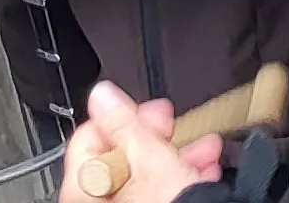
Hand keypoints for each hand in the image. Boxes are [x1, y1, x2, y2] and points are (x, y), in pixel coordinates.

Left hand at [63, 82, 223, 202]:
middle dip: (154, 136)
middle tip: (172, 123)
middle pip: (119, 158)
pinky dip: (182, 179)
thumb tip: (103, 95)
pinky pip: (161, 195)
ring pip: (145, 177)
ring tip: (203, 147)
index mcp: (84, 190)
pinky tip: (205, 169)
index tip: (146, 110)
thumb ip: (124, 124)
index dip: (119, 117)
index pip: (88, 139)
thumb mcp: (150, 160)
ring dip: (176, 155)